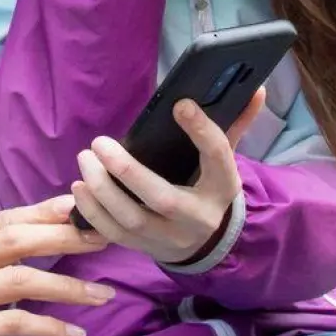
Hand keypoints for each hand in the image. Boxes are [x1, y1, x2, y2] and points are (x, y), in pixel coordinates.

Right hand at [0, 195, 113, 335]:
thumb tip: (26, 246)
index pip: (4, 219)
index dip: (44, 212)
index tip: (80, 208)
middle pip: (16, 239)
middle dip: (65, 238)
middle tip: (102, 240)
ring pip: (21, 279)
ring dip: (68, 286)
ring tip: (102, 294)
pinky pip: (13, 323)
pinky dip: (49, 328)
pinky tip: (74, 334)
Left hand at [71, 88, 265, 264]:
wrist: (206, 243)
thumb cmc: (208, 188)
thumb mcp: (224, 160)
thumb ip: (234, 124)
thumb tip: (256, 87)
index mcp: (222, 187)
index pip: (217, 158)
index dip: (202, 131)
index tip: (180, 104)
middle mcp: (198, 217)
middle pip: (163, 198)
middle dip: (127, 171)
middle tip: (99, 143)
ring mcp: (169, 237)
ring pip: (132, 219)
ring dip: (102, 190)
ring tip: (85, 160)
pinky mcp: (145, 248)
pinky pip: (114, 235)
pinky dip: (93, 213)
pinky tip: (79, 188)